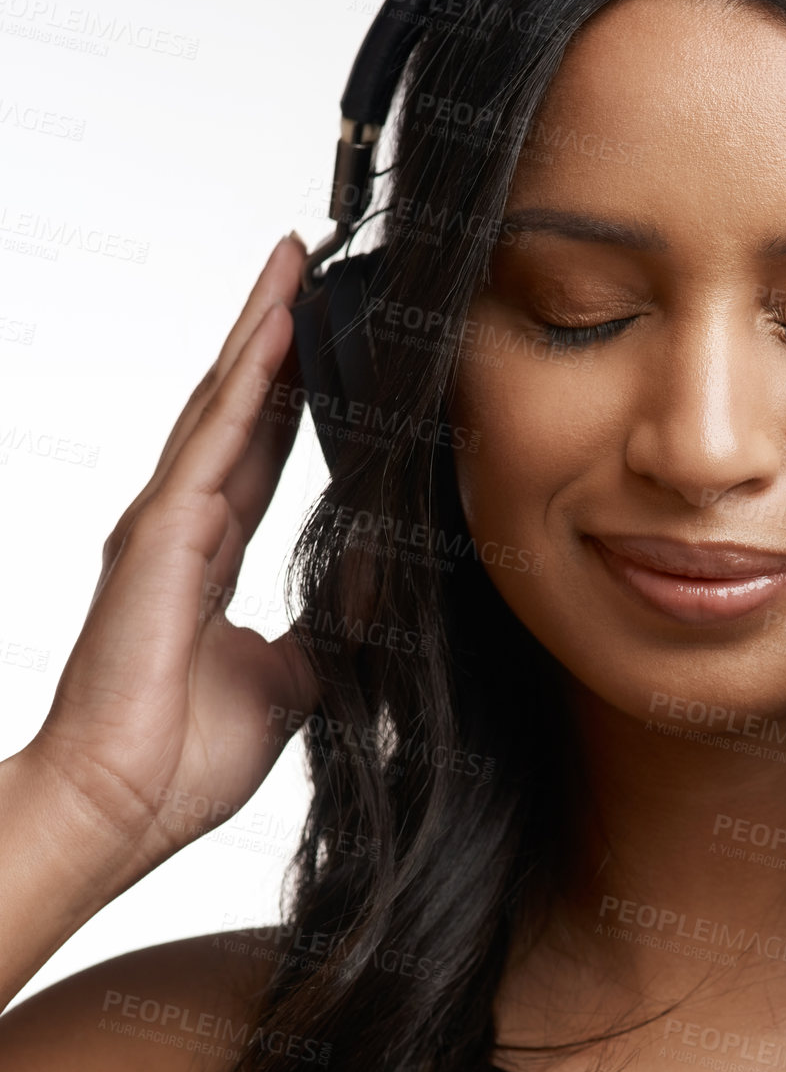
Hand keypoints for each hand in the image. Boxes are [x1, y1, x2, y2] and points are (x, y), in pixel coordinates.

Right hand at [25, 232, 320, 876]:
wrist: (123, 808)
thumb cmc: (183, 755)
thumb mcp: (293, 678)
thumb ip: (330, 624)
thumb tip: (376, 586)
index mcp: (211, 552)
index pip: (262, 448)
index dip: (292, 390)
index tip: (324, 335)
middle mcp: (186, 524)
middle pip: (239, 406)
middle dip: (274, 333)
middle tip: (305, 263)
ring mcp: (166, 524)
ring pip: (222, 405)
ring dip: (260, 333)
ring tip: (292, 267)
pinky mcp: (160, 537)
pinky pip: (212, 444)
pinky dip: (245, 385)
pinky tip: (273, 333)